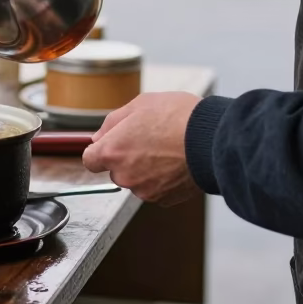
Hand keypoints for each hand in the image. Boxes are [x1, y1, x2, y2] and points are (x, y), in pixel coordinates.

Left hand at [82, 92, 201, 206]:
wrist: (212, 138)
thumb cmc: (176, 117)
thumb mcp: (139, 105)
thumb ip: (112, 122)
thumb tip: (99, 136)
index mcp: (112, 151)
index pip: (90, 160)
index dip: (100, 150)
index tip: (112, 144)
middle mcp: (125, 175)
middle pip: (116, 170)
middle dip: (127, 157)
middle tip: (149, 139)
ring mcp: (145, 190)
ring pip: (138, 180)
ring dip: (146, 168)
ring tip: (167, 148)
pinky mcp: (166, 199)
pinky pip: (157, 188)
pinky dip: (164, 179)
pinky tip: (177, 162)